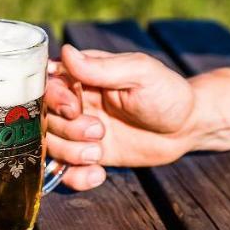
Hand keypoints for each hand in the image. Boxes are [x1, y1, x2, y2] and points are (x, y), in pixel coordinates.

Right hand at [45, 44, 199, 189]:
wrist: (185, 128)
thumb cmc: (166, 92)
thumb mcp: (140, 73)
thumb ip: (102, 67)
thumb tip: (66, 52)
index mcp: (82, 75)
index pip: (47, 84)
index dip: (54, 99)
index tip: (75, 108)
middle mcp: (75, 102)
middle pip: (44, 118)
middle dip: (67, 130)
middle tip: (99, 131)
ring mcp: (79, 131)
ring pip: (52, 146)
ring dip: (71, 153)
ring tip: (99, 152)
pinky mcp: (89, 155)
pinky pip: (66, 171)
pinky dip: (76, 177)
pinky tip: (98, 174)